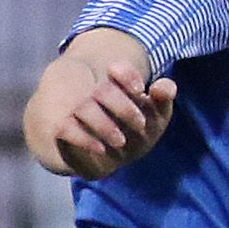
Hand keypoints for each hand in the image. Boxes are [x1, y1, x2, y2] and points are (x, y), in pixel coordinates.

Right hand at [29, 44, 175, 178]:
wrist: (104, 158)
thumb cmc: (135, 132)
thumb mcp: (154, 116)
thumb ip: (162, 99)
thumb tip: (165, 86)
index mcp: (116, 84)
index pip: (119, 69)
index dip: (128, 76)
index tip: (141, 91)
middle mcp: (94, 94)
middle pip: (104, 91)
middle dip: (124, 108)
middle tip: (140, 124)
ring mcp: (77, 111)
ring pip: (85, 108)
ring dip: (104, 125)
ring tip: (121, 141)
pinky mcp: (64, 130)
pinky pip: (67, 130)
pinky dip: (84, 139)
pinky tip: (101, 148)